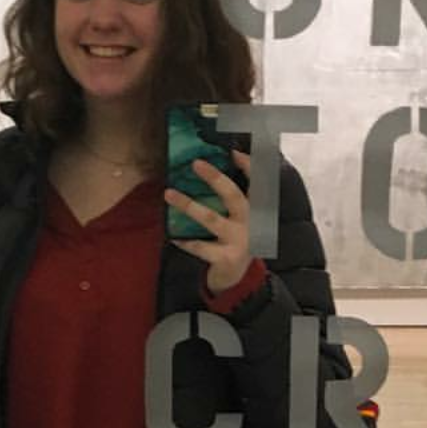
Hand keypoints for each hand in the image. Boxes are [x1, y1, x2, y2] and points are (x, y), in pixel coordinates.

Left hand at [164, 150, 253, 295]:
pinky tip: (172, 236)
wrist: (237, 276)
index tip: (232, 151)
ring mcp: (239, 240)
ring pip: (211, 219)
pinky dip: (185, 241)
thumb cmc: (235, 238)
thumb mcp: (240, 216)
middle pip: (234, 196)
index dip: (248, 165)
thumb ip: (230, 196)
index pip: (258, 182)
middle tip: (196, 163)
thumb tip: (207, 165)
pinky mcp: (226, 257)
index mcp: (256, 208)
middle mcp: (251, 222)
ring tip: (169, 194)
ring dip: (188, 205)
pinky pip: (201, 247)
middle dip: (215, 178)